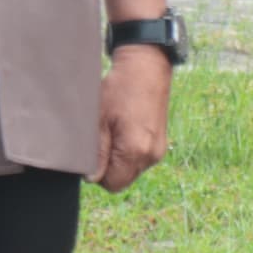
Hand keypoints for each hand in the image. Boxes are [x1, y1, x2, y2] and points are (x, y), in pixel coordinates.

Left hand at [93, 47, 173, 191]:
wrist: (146, 68)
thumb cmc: (120, 89)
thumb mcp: (99, 120)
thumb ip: (97, 152)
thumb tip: (92, 177)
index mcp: (135, 151)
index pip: (112, 184)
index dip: (98, 173)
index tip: (93, 152)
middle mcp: (150, 156)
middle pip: (122, 180)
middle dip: (109, 168)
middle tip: (102, 140)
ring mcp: (158, 150)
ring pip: (131, 171)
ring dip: (120, 160)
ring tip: (115, 132)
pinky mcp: (161, 144)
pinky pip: (141, 160)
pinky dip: (130, 152)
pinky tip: (125, 131)